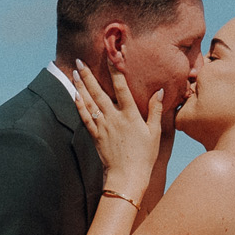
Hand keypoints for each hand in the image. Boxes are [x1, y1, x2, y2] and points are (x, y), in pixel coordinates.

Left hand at [72, 61, 165, 190]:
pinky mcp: (95, 136)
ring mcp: (103, 127)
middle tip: (80, 60)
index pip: (122, 88)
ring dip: (81, 86)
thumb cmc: (145, 156)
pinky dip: (79, 105)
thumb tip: (160, 91)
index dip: (115, 71)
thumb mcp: (155, 133)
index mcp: (130, 115)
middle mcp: (114, 118)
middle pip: (99, 92)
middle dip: (89, 75)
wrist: (127, 177)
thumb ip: (156, 110)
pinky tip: (74, 95)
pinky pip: (85, 117)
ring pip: (89, 102)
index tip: (111, 56)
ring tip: (75, 72)